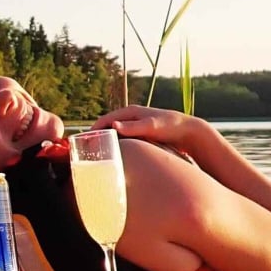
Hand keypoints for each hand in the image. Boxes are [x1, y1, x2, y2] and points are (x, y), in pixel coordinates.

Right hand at [90, 105, 208, 157]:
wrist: (188, 131)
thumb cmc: (171, 126)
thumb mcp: (151, 126)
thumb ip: (133, 127)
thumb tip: (113, 125)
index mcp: (129, 112)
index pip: (104, 121)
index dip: (92, 131)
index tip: (82, 143)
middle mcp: (130, 117)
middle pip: (107, 128)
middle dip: (96, 138)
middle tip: (85, 154)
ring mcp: (135, 126)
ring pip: (114, 135)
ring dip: (105, 144)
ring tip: (96, 158)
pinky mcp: (140, 135)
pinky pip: (123, 141)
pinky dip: (115, 147)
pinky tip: (114, 158)